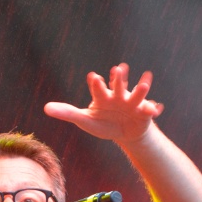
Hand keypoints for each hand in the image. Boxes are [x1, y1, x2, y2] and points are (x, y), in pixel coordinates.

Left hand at [44, 63, 164, 144]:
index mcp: (103, 97)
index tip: (93, 77)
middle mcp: (118, 96)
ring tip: (145, 81)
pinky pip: (149, 110)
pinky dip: (153, 108)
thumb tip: (45, 108)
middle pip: (118, 86)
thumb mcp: (84, 120)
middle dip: (118, 79)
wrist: (124, 132)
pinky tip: (156, 109)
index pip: (98, 88)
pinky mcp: (144, 112)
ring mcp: (132, 103)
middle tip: (118, 69)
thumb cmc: (103, 123)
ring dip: (140, 89)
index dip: (96, 84)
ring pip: (136, 94)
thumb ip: (67, 112)